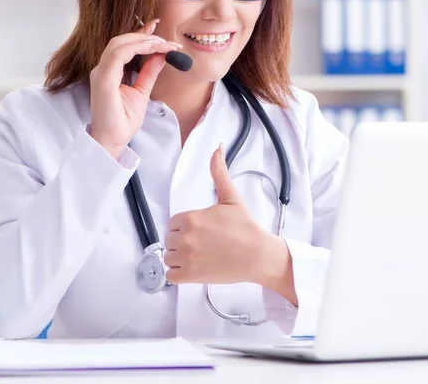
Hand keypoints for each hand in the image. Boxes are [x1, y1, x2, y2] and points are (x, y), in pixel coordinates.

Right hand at [89, 19, 181, 159]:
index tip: (157, 28)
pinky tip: (152, 49)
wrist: (112, 141)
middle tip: (166, 39)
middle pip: (120, 41)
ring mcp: (100, 74)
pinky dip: (136, 48)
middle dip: (144, 35)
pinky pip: (118, 56)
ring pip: (119, 44)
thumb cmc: (122, 121)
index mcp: (108, 72)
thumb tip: (161, 56)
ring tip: (162, 44)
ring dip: (143, 40)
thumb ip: (149, 72)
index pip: (123, 46)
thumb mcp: (141, 92)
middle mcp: (102, 70)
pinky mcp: (103, 81)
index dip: (140, 35)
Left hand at [164, 144, 269, 284]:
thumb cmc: (245, 228)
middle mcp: (184, 238)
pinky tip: (194, 267)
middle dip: (182, 241)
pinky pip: (170, 275)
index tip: (201, 230)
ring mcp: (186, 258)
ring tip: (199, 255)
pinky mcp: (190, 276)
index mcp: (189, 218)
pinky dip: (178, 273)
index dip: (185, 227)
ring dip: (179, 257)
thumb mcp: (231, 197)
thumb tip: (217, 149)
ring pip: (168, 257)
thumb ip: (219, 173)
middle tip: (204, 243)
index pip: (173, 223)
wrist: (259, 255)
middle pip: (169, 240)